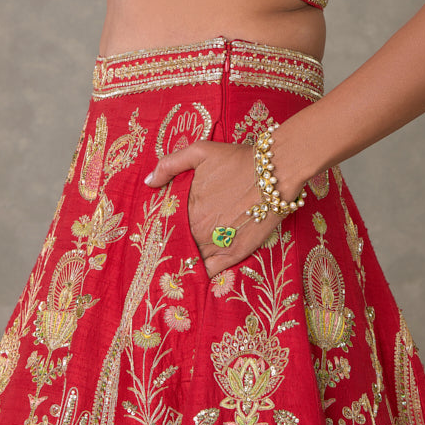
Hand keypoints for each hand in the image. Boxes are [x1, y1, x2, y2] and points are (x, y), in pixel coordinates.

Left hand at [144, 140, 281, 276]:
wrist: (275, 172)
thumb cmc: (237, 160)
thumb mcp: (201, 151)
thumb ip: (171, 164)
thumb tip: (149, 183)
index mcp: (186, 208)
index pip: (165, 226)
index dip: (163, 228)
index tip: (160, 231)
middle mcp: (197, 229)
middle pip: (177, 243)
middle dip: (174, 244)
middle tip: (170, 247)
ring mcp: (216, 244)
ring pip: (192, 259)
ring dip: (187, 259)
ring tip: (182, 263)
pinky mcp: (234, 254)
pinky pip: (211, 272)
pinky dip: (204, 273)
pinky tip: (201, 269)